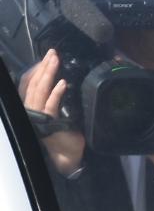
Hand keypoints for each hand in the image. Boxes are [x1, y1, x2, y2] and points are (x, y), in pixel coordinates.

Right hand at [20, 49, 85, 174]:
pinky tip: (62, 83)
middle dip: (43, 67)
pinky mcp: (49, 123)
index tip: (46, 58)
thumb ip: (54, 100)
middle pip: (33, 84)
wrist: (68, 157)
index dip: (36, 69)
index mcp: (32, 106)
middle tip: (53, 53)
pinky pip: (51, 105)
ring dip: (48, 74)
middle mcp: (31, 110)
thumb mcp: (57, 114)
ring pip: (39, 91)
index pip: (29, 84)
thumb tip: (60, 82)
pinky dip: (56, 93)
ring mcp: (38, 116)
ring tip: (55, 61)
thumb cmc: (63, 136)